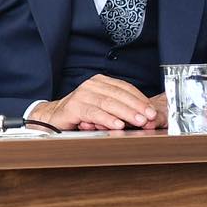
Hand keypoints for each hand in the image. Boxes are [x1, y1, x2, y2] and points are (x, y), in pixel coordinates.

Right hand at [32, 75, 159, 130]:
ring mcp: (82, 94)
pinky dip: (107, 119)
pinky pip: (93, 112)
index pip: (125, 88)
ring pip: (108, 102)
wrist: (54, 118)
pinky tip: (117, 125)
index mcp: (101, 82)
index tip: (152, 111)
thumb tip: (145, 119)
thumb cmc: (82, 114)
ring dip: (125, 113)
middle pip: (119, 94)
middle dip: (136, 107)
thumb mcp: (104, 109)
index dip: (140, 99)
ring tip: (138, 121)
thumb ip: (121, 110)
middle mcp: (91, 85)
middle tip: (149, 118)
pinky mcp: (73, 107)